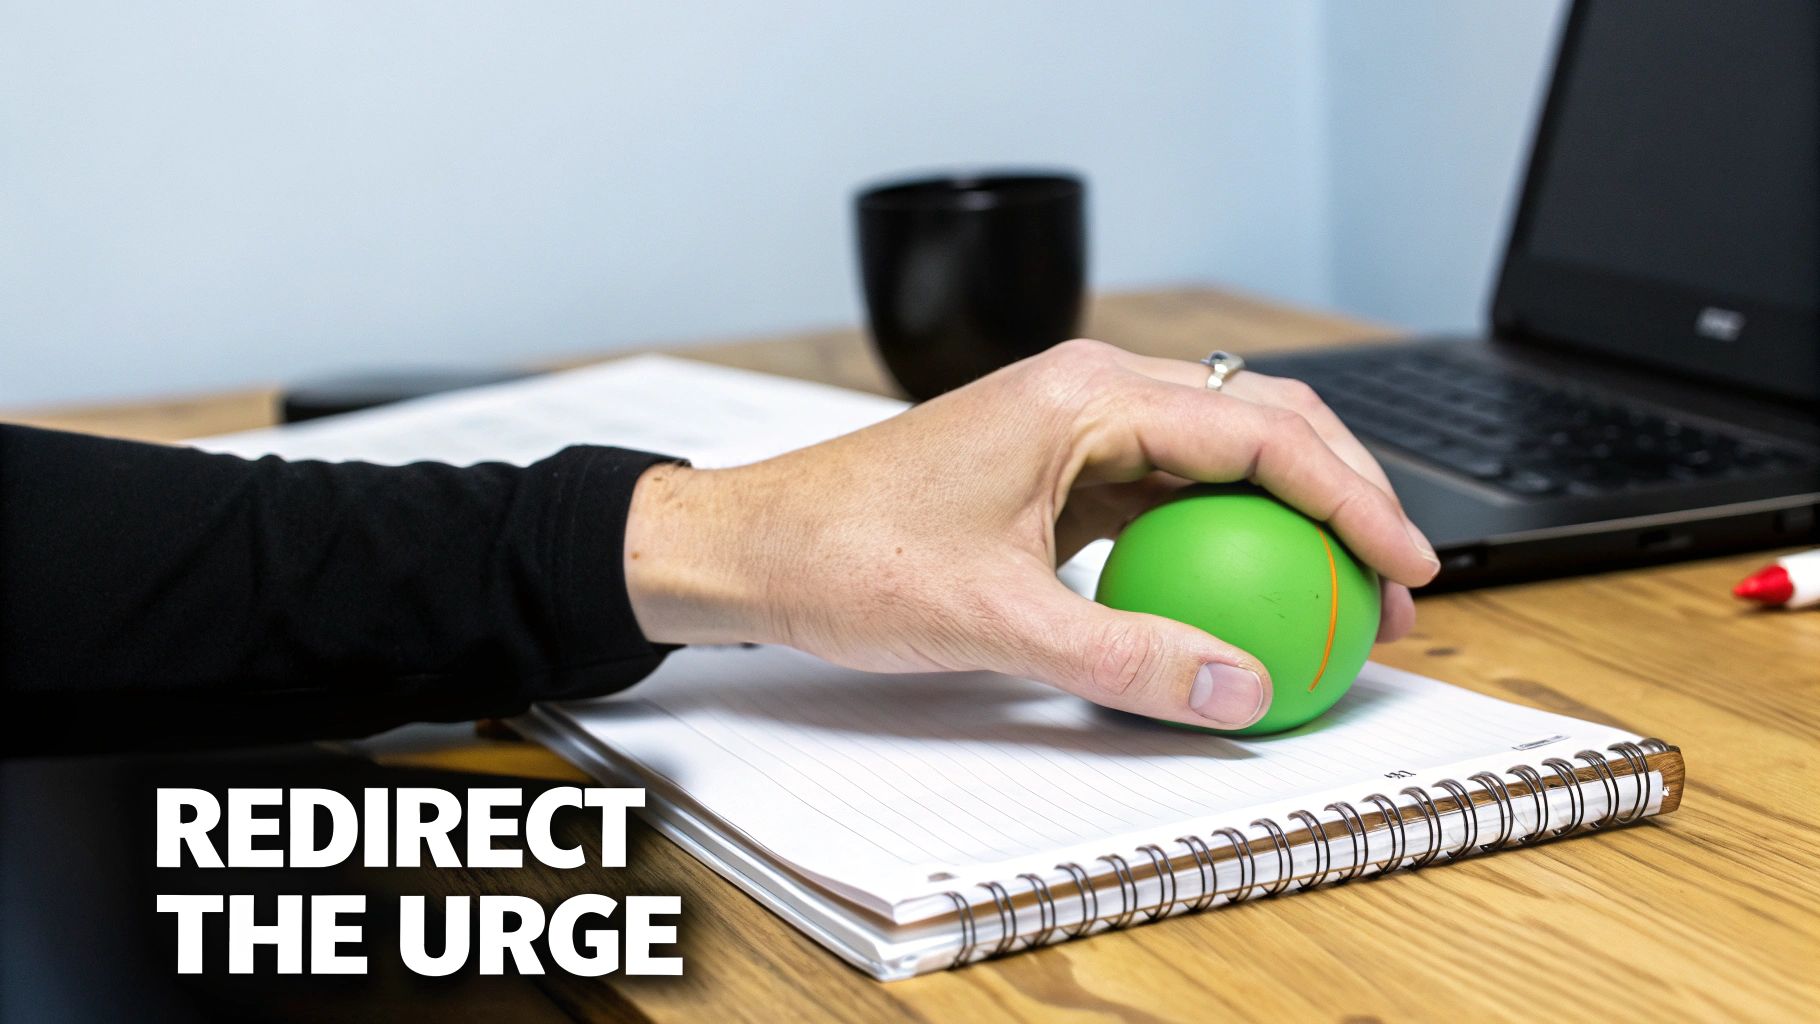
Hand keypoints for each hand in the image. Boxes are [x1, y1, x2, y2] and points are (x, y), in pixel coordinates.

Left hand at [623, 340, 1439, 730]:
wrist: (752, 545)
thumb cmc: (844, 553)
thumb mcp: (995, 618)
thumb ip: (1125, 656)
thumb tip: (1239, 687)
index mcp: (1086, 393)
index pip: (1264, 431)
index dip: (1355, 499)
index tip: (1409, 566)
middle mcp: (1092, 393)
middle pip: (1263, 426)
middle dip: (1345, 499)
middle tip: (1397, 589)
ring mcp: (1078, 430)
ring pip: (1223, 459)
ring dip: (1291, 521)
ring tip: (1345, 597)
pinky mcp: (1060, 472)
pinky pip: (1170, 496)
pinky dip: (1226, 541)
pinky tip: (1251, 595)